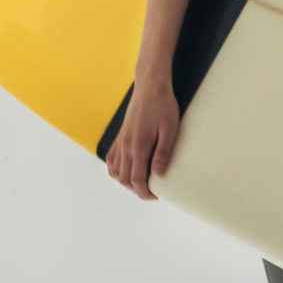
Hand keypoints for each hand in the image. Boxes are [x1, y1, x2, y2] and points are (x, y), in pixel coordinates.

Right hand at [107, 83, 181, 200]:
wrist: (150, 86)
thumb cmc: (163, 106)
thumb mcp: (170, 129)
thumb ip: (163, 152)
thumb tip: (158, 174)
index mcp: (138, 145)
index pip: (136, 179)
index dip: (145, 192)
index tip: (156, 196)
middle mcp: (125, 145)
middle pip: (124, 178)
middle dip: (137, 190)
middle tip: (152, 192)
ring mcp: (120, 140)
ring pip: (115, 171)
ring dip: (126, 181)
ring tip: (142, 183)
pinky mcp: (120, 135)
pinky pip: (112, 158)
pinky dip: (116, 170)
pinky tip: (127, 170)